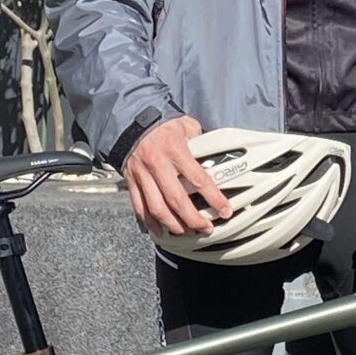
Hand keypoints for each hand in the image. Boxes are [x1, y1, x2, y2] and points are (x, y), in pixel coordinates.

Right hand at [122, 116, 231, 236]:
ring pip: (158, 209)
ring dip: (174, 225)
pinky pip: (140, 207)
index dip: (214, 198)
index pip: (199, 180)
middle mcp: (158, 165)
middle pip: (177, 201)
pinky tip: (161, 231)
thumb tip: (217, 156)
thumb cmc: (162, 125)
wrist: (131, 121)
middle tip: (206, 229)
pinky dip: (150, 223)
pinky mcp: (132, 182)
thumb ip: (201, 142)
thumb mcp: (186, 125)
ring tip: (187, 233)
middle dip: (194, 220)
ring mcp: (142, 175)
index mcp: (175, 151)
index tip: (225, 211)